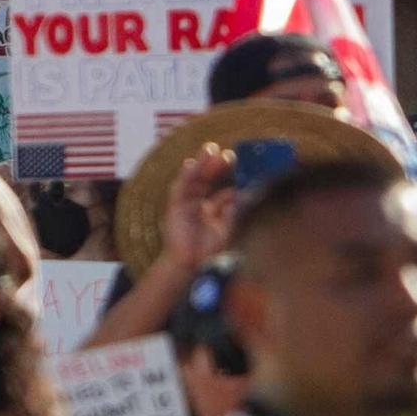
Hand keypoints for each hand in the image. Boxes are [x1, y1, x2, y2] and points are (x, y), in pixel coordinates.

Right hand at [158, 146, 236, 272]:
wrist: (191, 266)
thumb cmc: (208, 248)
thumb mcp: (227, 226)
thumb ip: (233, 208)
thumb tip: (242, 189)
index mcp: (212, 206)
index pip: (221, 184)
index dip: (229, 173)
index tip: (241, 163)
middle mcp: (198, 201)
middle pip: (208, 178)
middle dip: (216, 164)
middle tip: (228, 153)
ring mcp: (186, 203)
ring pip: (194, 179)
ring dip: (201, 163)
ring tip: (209, 149)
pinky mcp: (175, 207)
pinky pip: (180, 189)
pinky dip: (185, 176)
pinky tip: (191, 164)